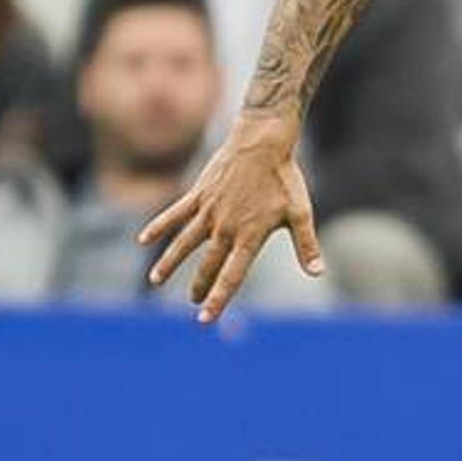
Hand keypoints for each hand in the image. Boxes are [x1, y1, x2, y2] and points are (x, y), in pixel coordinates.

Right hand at [139, 118, 326, 322]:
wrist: (263, 142)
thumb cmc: (285, 178)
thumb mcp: (300, 213)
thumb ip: (306, 245)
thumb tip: (318, 272)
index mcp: (250, 236)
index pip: (232, 275)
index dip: (219, 298)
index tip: (206, 318)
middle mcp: (225, 227)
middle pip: (208, 264)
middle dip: (200, 286)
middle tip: (194, 302)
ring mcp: (209, 210)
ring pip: (184, 242)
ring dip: (170, 262)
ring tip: (156, 281)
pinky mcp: (199, 193)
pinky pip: (175, 213)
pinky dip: (159, 226)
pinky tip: (143, 239)